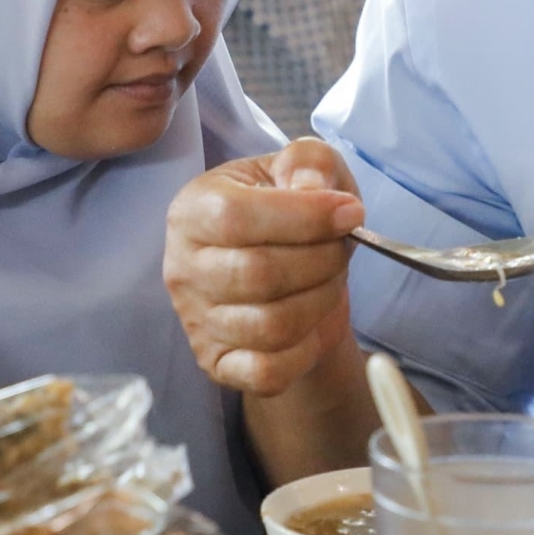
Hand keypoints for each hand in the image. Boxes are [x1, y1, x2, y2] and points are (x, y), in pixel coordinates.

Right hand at [164, 137, 365, 394]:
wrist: (286, 267)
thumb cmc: (291, 211)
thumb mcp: (303, 167)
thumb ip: (308, 161)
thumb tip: (311, 189)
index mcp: (193, 209)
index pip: (236, 217)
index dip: (304, 217)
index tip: (351, 213)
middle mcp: (182, 267)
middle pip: (258, 274)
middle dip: (323, 261)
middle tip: (343, 248)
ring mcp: (196, 321)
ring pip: (270, 326)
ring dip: (321, 302)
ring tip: (331, 280)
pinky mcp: (218, 363)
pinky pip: (267, 372)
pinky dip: (306, 350)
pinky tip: (316, 321)